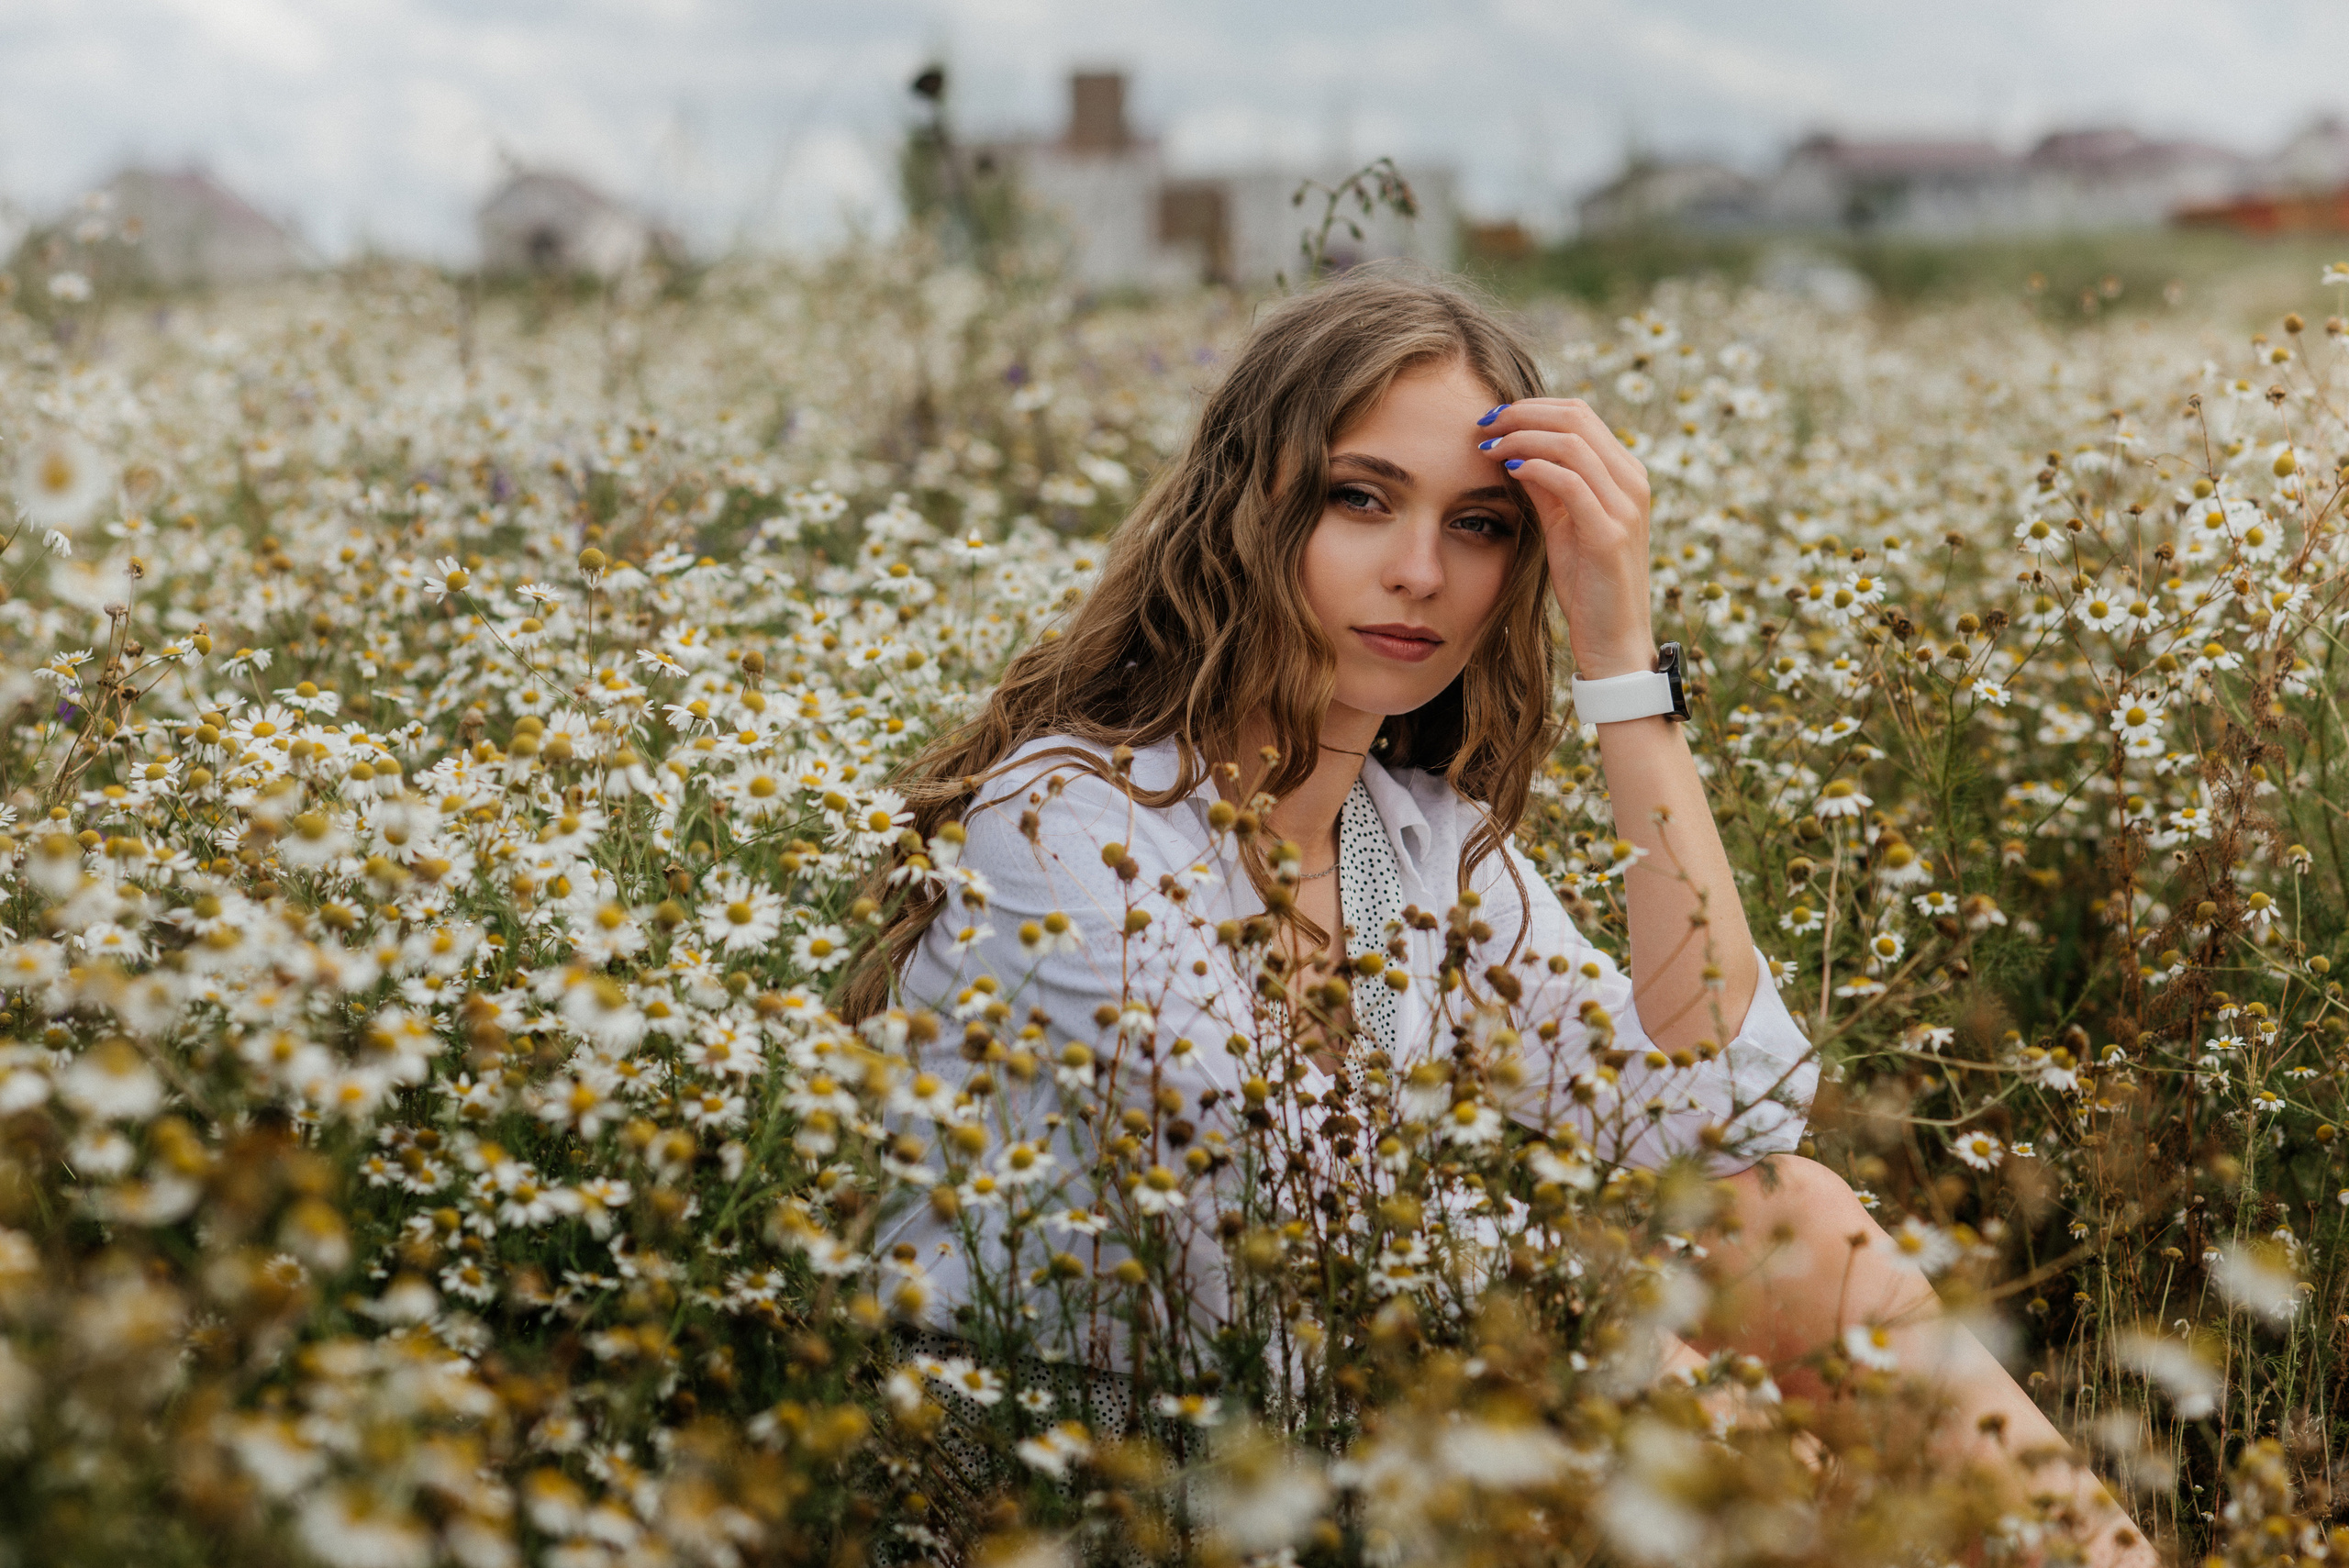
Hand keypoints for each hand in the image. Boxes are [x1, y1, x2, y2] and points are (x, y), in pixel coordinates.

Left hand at [1475, 398, 1654, 677]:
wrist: (1615, 640)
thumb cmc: (1588, 584)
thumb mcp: (1565, 525)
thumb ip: (1547, 486)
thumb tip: (1515, 450)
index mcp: (1626, 474)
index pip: (1579, 414)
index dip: (1532, 408)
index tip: (1492, 419)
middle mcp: (1633, 482)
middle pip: (1576, 417)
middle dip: (1522, 414)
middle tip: (1483, 425)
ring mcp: (1626, 506)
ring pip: (1571, 443)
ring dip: (1521, 438)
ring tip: (1488, 447)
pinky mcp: (1609, 534)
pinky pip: (1569, 482)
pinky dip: (1534, 468)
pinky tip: (1509, 472)